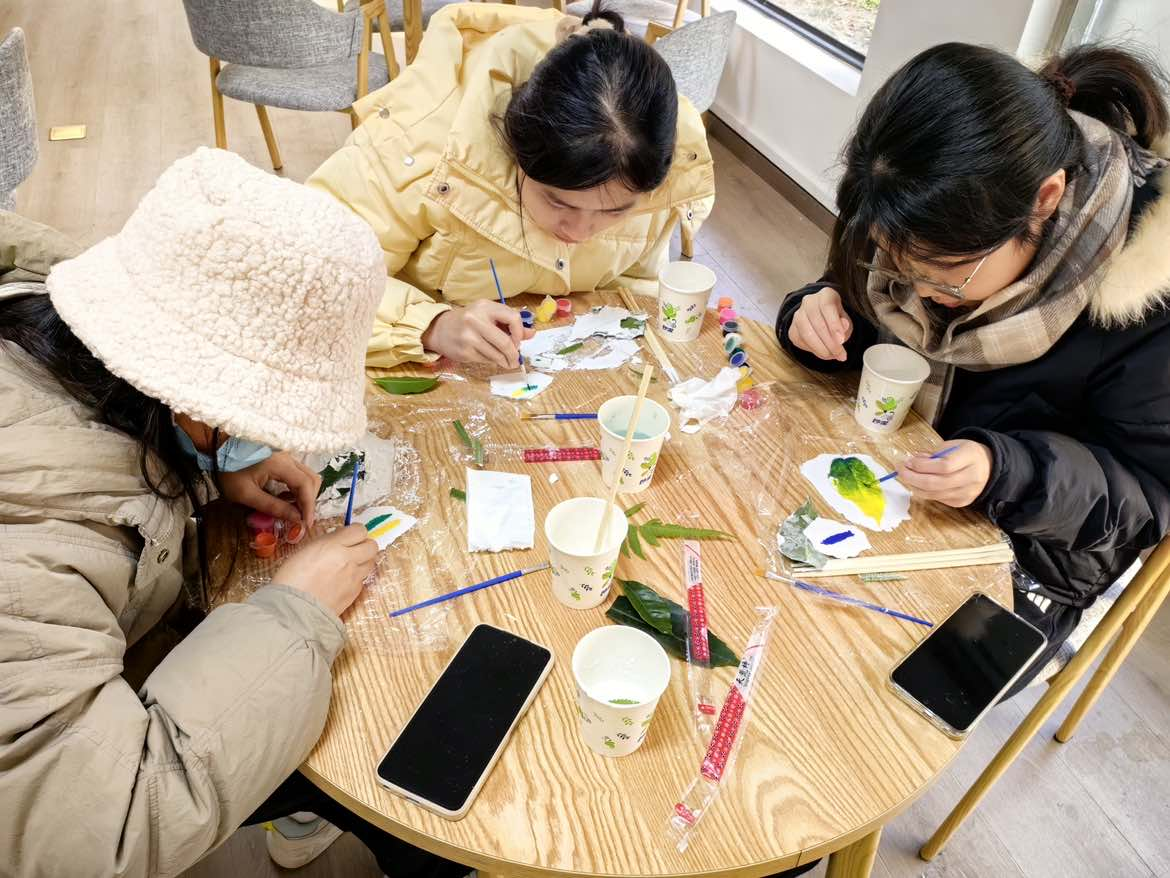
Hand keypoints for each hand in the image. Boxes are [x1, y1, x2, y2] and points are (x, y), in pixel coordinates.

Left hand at [219, 451, 321, 528]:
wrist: (219, 449)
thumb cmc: (229, 470)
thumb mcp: (246, 493)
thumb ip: (273, 507)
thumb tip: (295, 519)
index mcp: (280, 464)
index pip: (305, 485)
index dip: (309, 506)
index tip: (306, 524)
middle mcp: (288, 458)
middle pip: (312, 480)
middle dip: (309, 502)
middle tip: (300, 520)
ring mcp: (286, 456)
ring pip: (307, 476)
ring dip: (305, 495)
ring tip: (294, 511)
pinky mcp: (282, 459)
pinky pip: (299, 474)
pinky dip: (298, 489)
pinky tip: (288, 499)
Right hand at [273, 524, 377, 616]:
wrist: (293, 610)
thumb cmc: (291, 580)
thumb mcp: (305, 551)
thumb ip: (327, 542)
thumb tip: (339, 539)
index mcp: (334, 546)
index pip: (360, 530)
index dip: (355, 532)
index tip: (349, 535)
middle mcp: (348, 560)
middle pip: (372, 546)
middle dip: (364, 545)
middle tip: (353, 548)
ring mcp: (354, 577)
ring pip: (371, 562)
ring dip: (362, 561)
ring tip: (347, 565)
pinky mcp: (355, 593)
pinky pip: (362, 580)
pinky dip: (356, 578)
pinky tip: (342, 581)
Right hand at [421, 301, 535, 368]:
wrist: (440, 329)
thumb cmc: (469, 321)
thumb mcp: (488, 315)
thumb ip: (510, 323)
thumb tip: (532, 333)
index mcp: (485, 307)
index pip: (513, 318)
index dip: (519, 333)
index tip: (518, 341)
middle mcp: (475, 320)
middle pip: (506, 342)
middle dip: (514, 354)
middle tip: (516, 360)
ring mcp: (469, 337)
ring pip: (497, 355)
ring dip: (505, 361)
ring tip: (506, 362)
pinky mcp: (464, 352)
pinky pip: (486, 360)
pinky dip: (492, 361)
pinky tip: (489, 357)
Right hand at [789, 287, 851, 361]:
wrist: (823, 320)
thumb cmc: (837, 319)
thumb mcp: (845, 319)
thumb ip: (845, 323)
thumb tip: (843, 327)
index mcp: (825, 295)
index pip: (827, 307)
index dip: (834, 325)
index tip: (841, 341)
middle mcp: (809, 302)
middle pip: (817, 323)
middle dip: (830, 342)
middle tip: (841, 354)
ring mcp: (798, 316)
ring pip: (807, 333)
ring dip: (821, 349)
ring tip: (833, 356)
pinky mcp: (792, 330)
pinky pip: (801, 342)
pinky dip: (814, 350)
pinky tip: (824, 353)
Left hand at [898, 440, 992, 507]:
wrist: (990, 467)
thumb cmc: (967, 453)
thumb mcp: (952, 445)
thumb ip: (933, 454)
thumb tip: (911, 462)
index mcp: (970, 458)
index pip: (944, 466)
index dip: (922, 465)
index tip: (907, 461)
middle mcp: (971, 478)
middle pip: (935, 483)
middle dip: (912, 478)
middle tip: (900, 470)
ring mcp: (967, 493)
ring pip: (933, 494)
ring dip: (914, 486)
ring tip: (906, 476)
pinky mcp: (961, 502)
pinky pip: (937, 499)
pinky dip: (924, 491)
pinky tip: (918, 483)